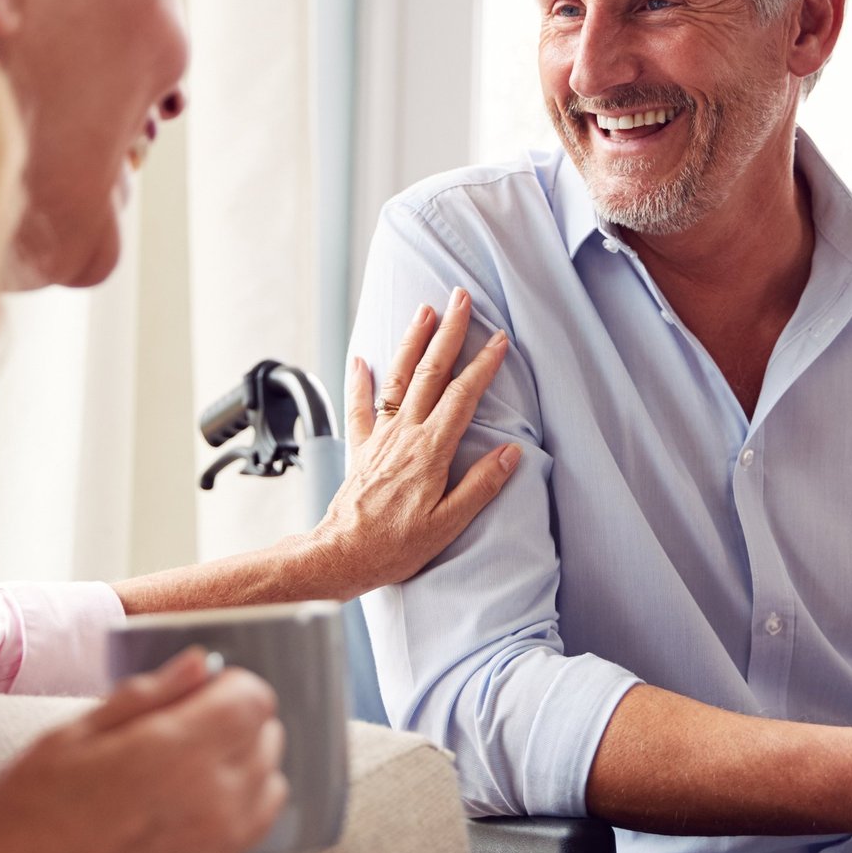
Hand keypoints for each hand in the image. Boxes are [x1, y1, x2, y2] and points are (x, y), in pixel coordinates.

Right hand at [0, 650, 285, 852]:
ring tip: (185, 768)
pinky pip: (246, 834)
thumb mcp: (69, 740)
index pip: (254, 699)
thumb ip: (146, 696)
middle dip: (236, 721)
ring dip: (242, 767)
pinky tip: (179, 811)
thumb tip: (199, 664)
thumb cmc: (20, 828)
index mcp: (179, 756)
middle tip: (185, 724)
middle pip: (268, 740)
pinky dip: (231, 812)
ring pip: (268, 789)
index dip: (229, 684)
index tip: (199, 689)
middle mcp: (212, 805)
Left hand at [314, 287, 519, 593]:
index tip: (499, 338)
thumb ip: (481, 485)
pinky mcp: (361, 448)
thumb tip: (511, 453)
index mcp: (431, 451)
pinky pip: (360, 405)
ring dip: (413, 341)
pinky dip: (360, 378)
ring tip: (424, 310)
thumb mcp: (449, 524)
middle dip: (448, 332)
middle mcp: (405, 434)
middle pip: (431, 372)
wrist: (340, 554)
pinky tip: (362, 357)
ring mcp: (380, 437)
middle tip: (460, 298)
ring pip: (399, 378)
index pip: (464, 396)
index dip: (483, 364)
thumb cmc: (396, 546)